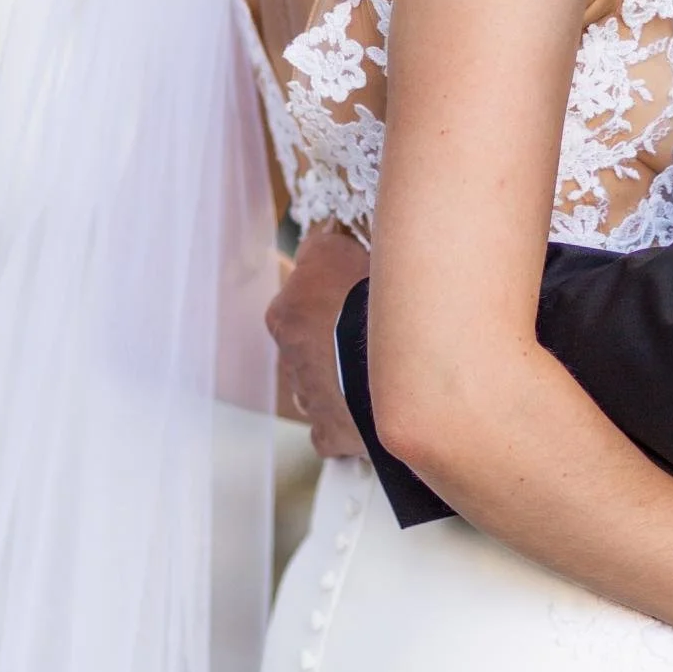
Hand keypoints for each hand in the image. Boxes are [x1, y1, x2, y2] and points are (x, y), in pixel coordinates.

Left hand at [267, 225, 370, 457]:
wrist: (388, 362)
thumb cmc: (359, 302)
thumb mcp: (333, 250)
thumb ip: (319, 246)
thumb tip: (319, 239)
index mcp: (284, 316)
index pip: (300, 301)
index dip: (329, 296)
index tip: (354, 293)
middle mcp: (290, 359)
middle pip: (310, 347)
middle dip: (335, 341)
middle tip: (373, 332)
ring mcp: (309, 399)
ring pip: (322, 387)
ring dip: (343, 379)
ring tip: (379, 369)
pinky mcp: (330, 432)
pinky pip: (336, 427)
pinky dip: (351, 419)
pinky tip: (374, 405)